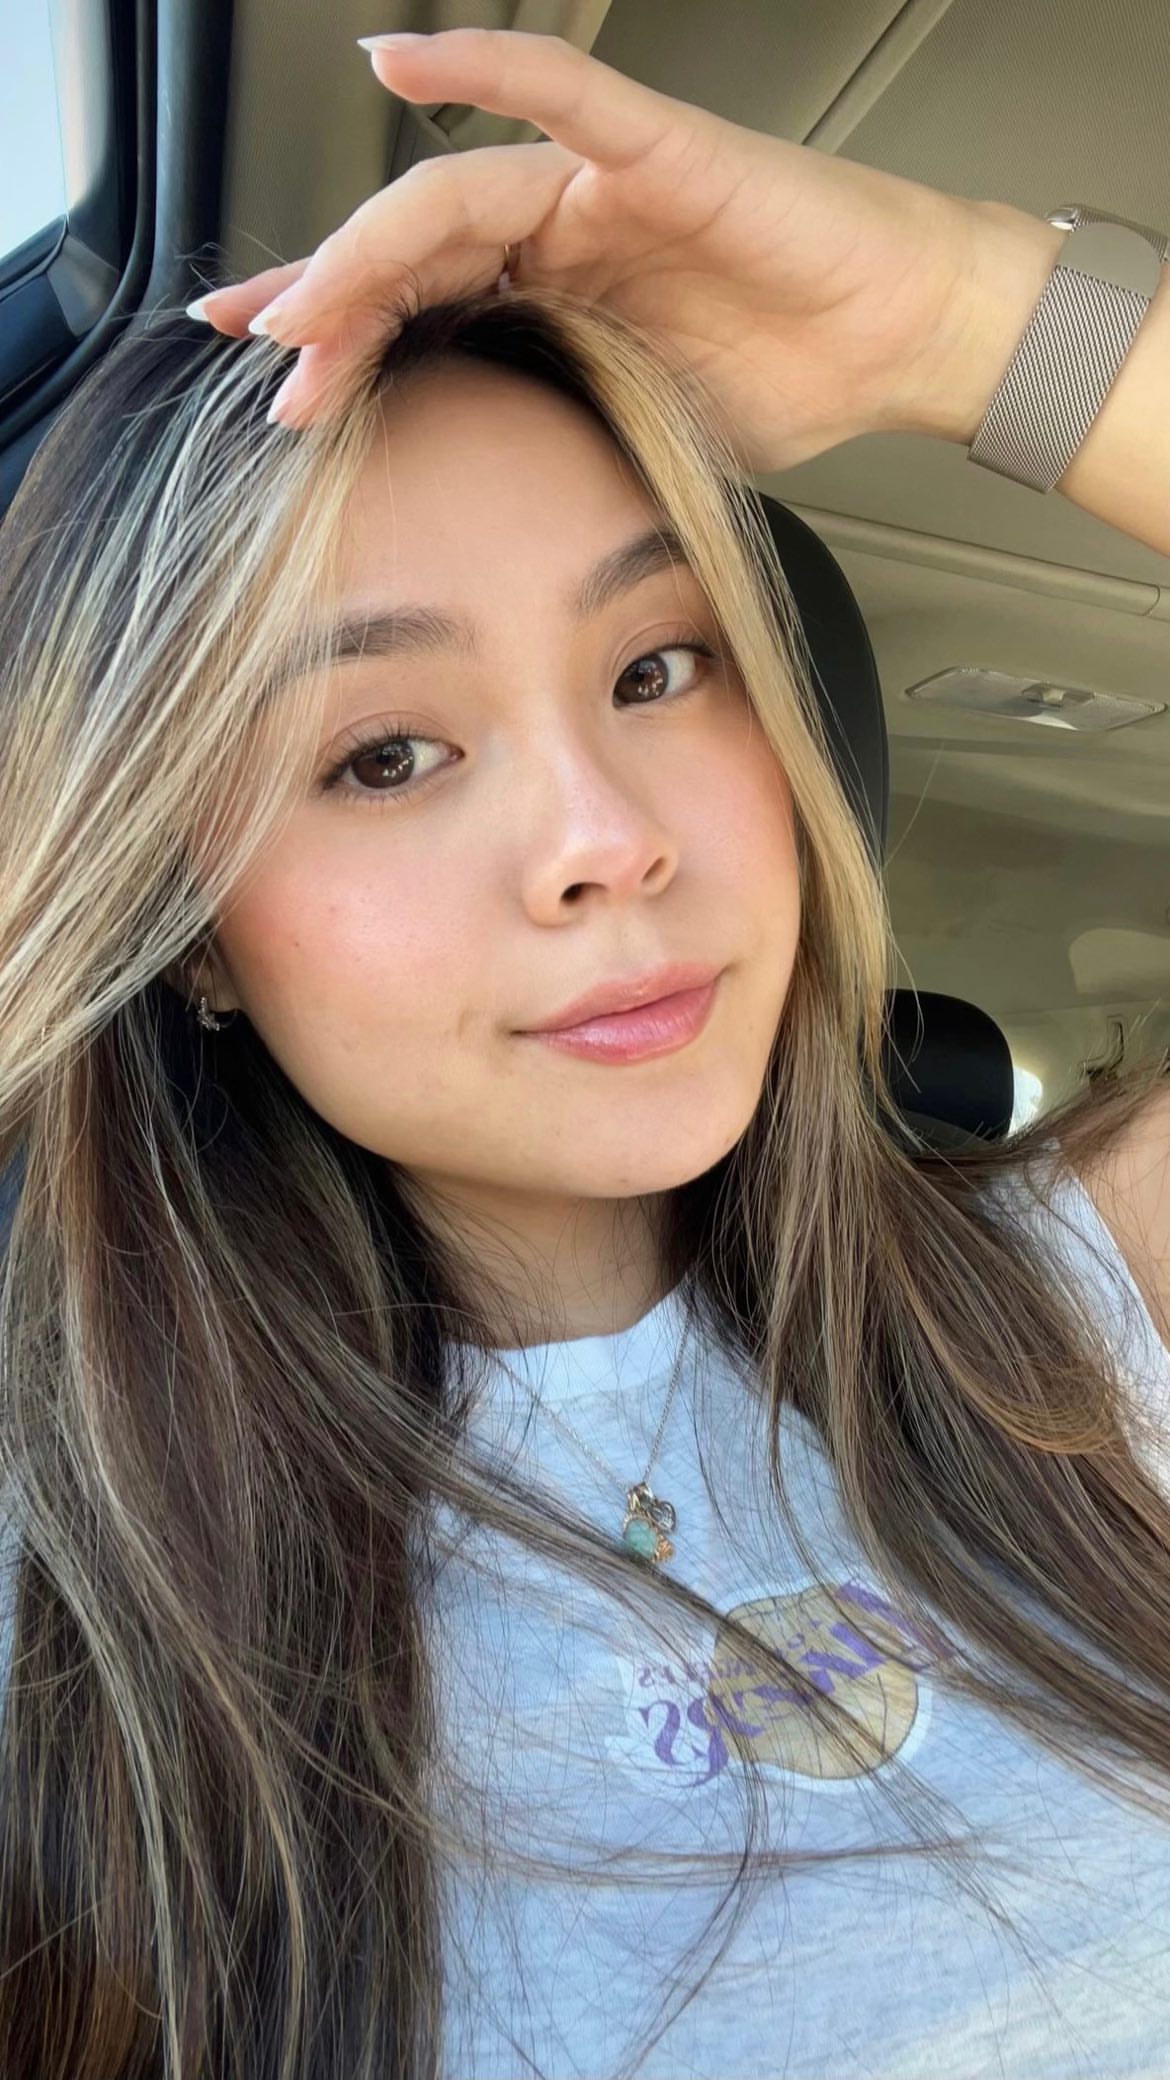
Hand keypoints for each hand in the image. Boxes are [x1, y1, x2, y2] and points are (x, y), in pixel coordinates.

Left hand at [191, 28, 1056, 468]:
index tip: (268, 379)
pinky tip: (400, 61)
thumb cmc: (788, 381)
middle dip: (328, 307)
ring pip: (453, 195)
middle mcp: (557, 231)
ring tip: (301, 306)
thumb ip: (554, 441)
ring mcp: (599, 185)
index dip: (339, 335)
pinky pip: (562, 91)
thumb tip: (483, 519)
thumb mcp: (636, 438)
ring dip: (369, 251)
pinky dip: (484, 67)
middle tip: (261, 355)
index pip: (418, 307)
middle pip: (411, 254)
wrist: (899, 341)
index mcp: (547, 297)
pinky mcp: (658, 150)